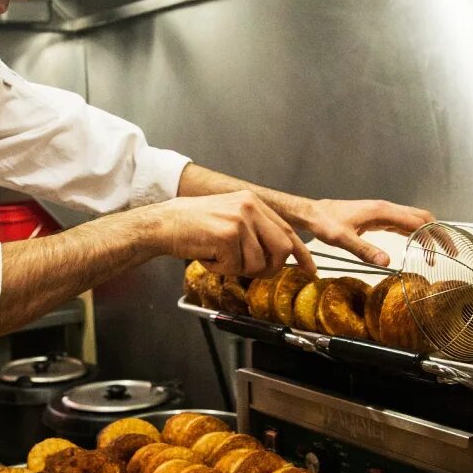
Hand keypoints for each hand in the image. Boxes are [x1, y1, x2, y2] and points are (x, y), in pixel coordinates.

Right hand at [146, 191, 314, 277]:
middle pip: (282, 249)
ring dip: (236, 269)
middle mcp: (250, 206)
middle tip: (249, 271)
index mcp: (253, 202)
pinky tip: (208, 256)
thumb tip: (279, 255)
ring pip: (257, 263)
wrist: (163, 223)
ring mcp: (240, 219)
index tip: (309, 269)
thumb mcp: (229, 218)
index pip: (288, 230)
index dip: (301, 253)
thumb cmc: (192, 225)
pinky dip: (220, 269)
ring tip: (218, 257)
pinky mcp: (227, 234)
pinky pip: (235, 267)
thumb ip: (255, 231)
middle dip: (269, 268)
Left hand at [305, 199, 435, 266]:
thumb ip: (364, 249)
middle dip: (438, 234)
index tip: (447, 251)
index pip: (418, 221)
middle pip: (421, 218)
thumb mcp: (342, 239)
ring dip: (427, 235)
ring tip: (435, 255)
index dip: (435, 235)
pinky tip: (418, 247)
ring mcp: (383, 212)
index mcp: (383, 211)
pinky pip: (403, 224)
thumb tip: (387, 262)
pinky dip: (415, 235)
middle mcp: (387, 209)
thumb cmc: (326, 223)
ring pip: (414, 220)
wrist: (313, 213)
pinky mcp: (379, 218)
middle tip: (449, 254)